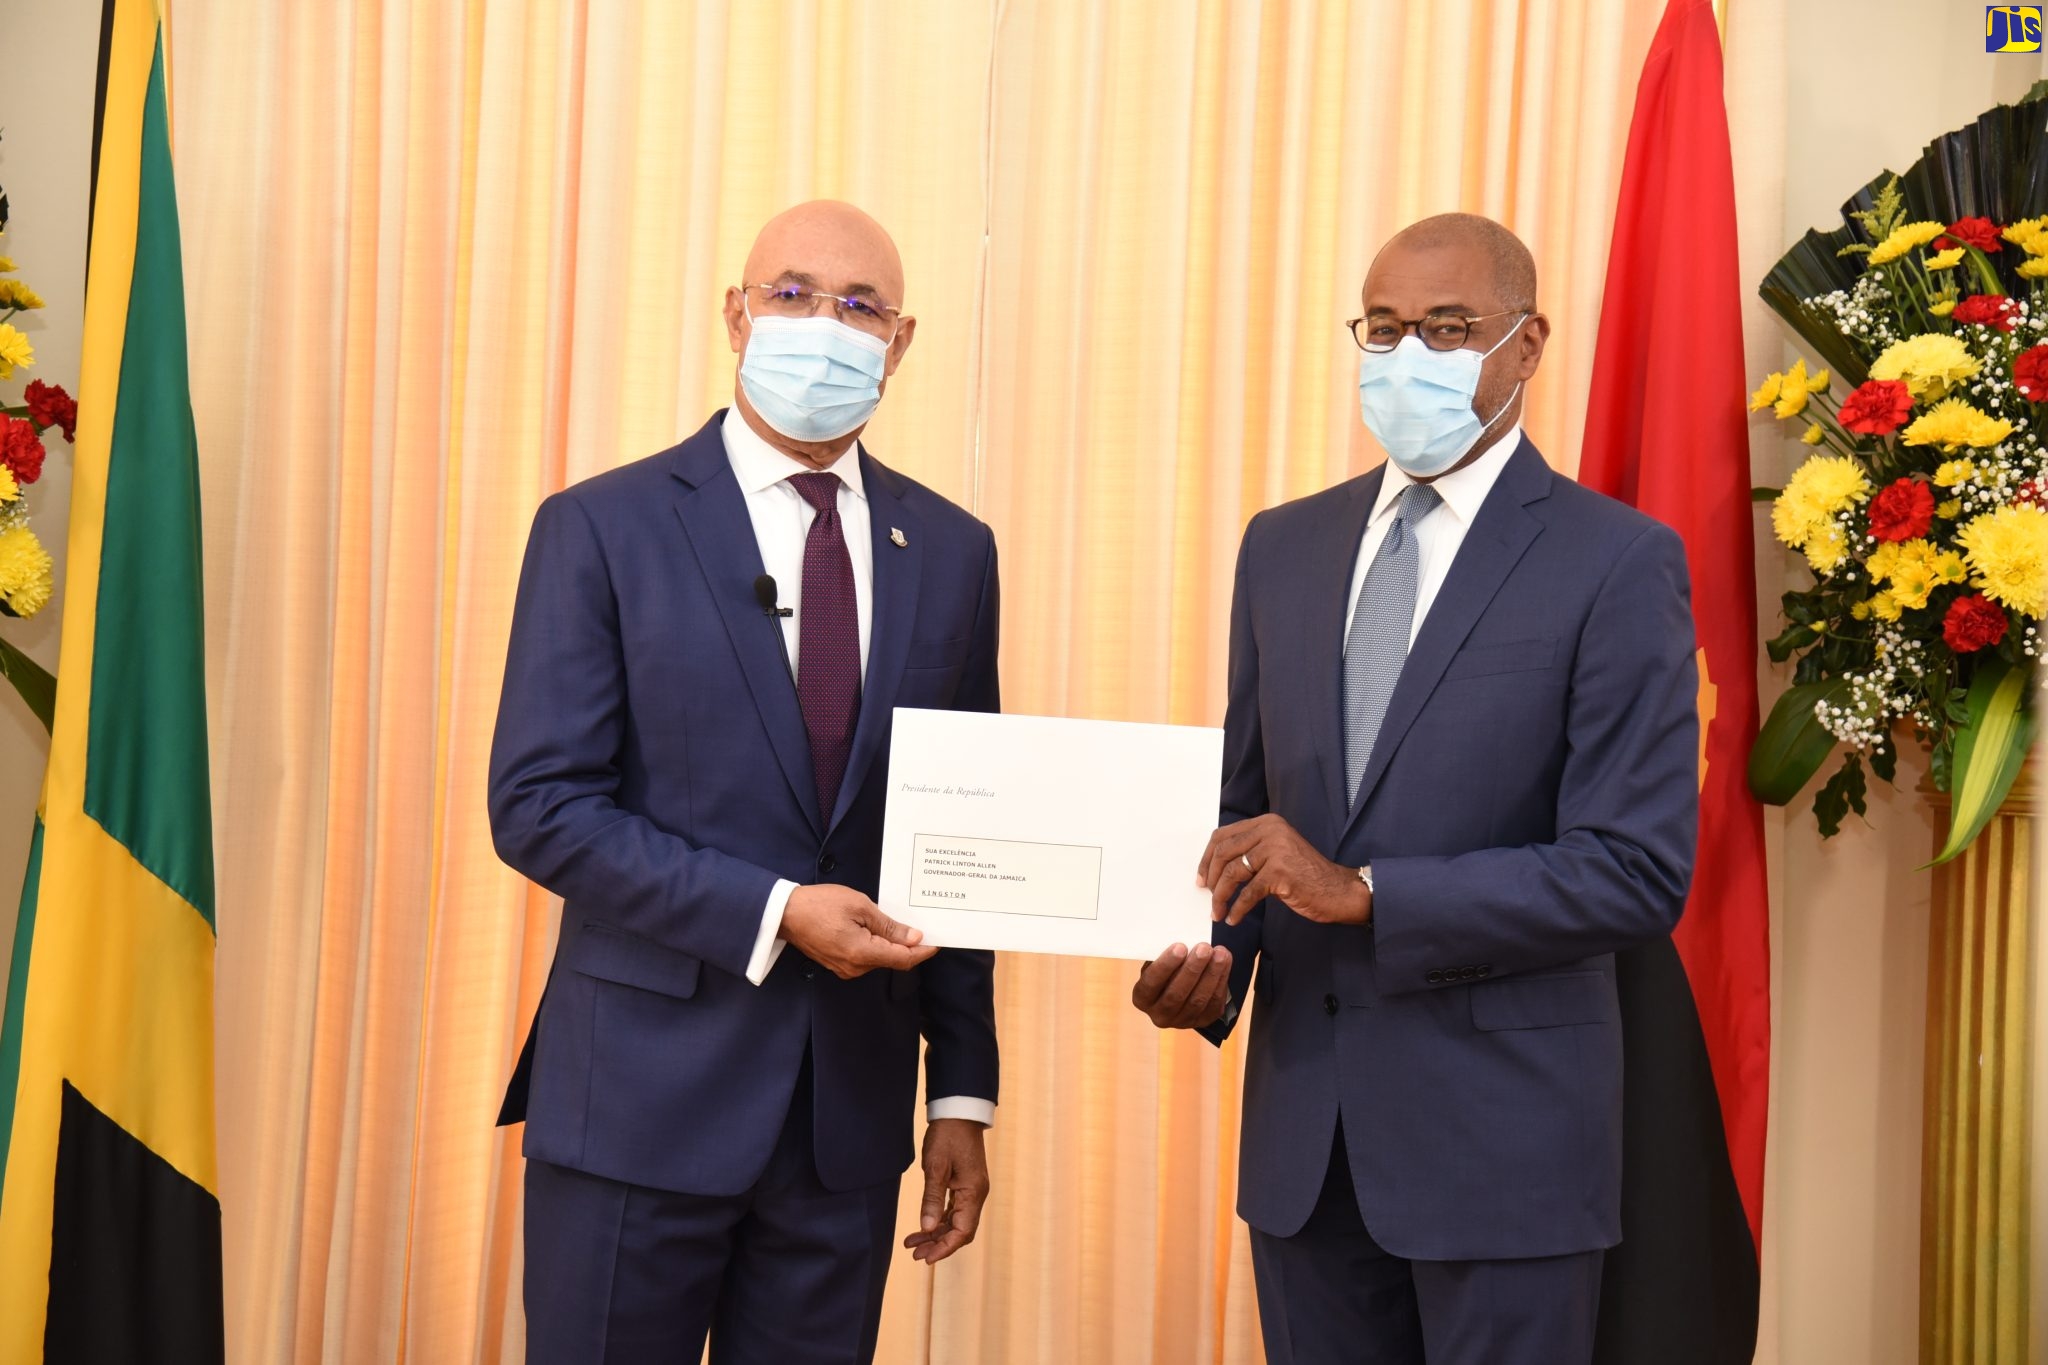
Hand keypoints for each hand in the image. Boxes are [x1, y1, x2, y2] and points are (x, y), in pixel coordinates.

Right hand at [779, 884, 938, 978]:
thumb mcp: (860, 906)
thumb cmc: (820, 904)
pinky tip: (880, 929)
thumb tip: (913, 937)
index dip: (923, 951)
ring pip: (880, 959)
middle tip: (922, 925)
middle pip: (893, 960)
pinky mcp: (839, 964)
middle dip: (909, 945)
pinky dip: (877, 946)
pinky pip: (866, 958)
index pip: (903, 959)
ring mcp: (845, 968)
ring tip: (901, 923)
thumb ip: (889, 925)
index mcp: (862, 953)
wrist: (785, 913)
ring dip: (892, 944)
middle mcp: (855, 967)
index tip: (937, 941)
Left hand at [904, 1118, 988, 1263]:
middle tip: (915, 1255)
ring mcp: (972, 1190)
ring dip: (936, 1234)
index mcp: (973, 1192)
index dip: (944, 1247)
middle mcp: (976, 1194)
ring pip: (956, 1221)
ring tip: (913, 1244)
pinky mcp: (965, 1184)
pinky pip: (954, 1210)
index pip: (962, 1231)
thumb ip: (931, 1198)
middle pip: (960, 1230)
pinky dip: (938, 1220)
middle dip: (938, 1245)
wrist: (958, 1112)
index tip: (926, 1259)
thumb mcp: (935, 1167)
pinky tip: (922, 1227)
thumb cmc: (947, 1135)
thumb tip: (926, 1228)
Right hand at [1130, 942, 1232, 1028]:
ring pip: (1198, 1000)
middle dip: (1192, 969)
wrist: (1181, 987)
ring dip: (1211, 974)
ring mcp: (1182, 1022)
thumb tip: (1183, 941)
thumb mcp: (1158, 963)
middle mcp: (1159, 1015)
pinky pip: (1214, 1003)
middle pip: (1176, 995)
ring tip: (1220, 953)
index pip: (1151, 984)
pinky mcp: (1202, 1021)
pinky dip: (1221, 981)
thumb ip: (1166, 957)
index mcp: (1142, 998)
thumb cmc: (1167, 970)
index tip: (1180, 947)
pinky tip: (1225, 962)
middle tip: (1204, 948)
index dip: (1165, 966)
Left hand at [1198, 814, 1370, 925]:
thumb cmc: (1305, 876)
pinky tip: (1233, 919)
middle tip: (1208, 896)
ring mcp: (1276, 849)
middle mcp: (1270, 830)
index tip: (1201, 878)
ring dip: (1220, 897)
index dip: (1207, 858)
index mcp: (1267, 822)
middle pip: (1223, 852)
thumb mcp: (1276, 854)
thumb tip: (1213, 868)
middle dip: (1211, 878)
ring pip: (1232, 873)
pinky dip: (1237, 909)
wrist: (1339, 891)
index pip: (1223, 835)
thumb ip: (1250, 852)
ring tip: (1217, 912)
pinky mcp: (1280, 872)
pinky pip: (1248, 893)